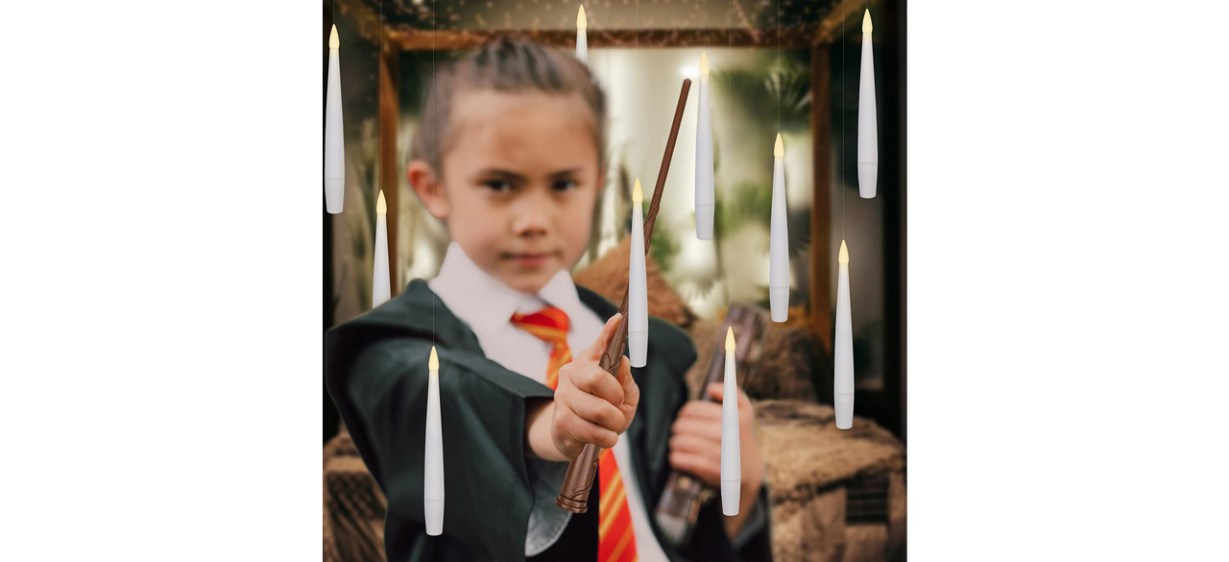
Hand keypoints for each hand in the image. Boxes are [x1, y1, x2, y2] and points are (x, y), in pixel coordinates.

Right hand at [547, 313, 639, 459]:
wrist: (571, 436)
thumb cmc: (602, 411)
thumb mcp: (622, 397)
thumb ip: (625, 380)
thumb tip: (623, 361)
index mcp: (588, 362)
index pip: (600, 344)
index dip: (609, 332)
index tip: (620, 319)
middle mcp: (571, 374)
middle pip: (596, 378)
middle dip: (616, 396)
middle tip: (619, 405)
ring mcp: (563, 397)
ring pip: (599, 410)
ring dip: (615, 423)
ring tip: (614, 426)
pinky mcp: (561, 421)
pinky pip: (592, 431)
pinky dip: (607, 437)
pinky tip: (607, 436)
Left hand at [668, 383, 763, 495]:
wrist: (749, 470)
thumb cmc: (741, 437)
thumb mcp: (745, 412)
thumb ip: (732, 393)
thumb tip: (711, 388)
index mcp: (731, 416)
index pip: (692, 409)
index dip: (684, 412)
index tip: (685, 417)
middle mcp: (724, 433)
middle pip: (682, 425)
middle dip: (678, 427)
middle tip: (680, 431)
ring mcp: (716, 452)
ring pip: (679, 441)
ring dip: (674, 442)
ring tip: (678, 443)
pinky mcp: (708, 469)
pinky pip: (679, 459)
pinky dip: (675, 457)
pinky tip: (679, 456)